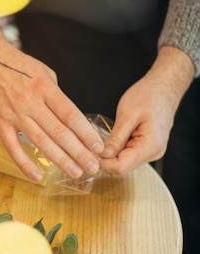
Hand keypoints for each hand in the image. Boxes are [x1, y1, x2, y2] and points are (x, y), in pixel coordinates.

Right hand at [0, 16, 104, 181]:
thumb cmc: (17, 65)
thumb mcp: (44, 72)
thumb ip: (56, 95)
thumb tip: (69, 117)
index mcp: (44, 88)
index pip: (70, 115)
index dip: (86, 133)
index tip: (98, 147)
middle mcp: (30, 103)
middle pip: (59, 132)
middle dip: (79, 152)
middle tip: (93, 167)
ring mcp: (13, 115)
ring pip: (41, 143)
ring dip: (60, 160)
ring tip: (75, 172)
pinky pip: (13, 148)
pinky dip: (25, 164)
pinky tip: (38, 176)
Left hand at [100, 46, 194, 174]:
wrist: (164, 86)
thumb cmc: (149, 95)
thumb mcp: (128, 115)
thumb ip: (115, 138)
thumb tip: (102, 155)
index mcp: (150, 146)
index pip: (120, 167)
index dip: (101, 162)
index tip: (88, 152)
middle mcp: (153, 152)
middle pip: (122, 167)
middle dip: (104, 159)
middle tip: (89, 146)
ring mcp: (151, 151)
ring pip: (124, 162)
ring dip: (110, 154)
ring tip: (98, 141)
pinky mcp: (147, 146)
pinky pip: (128, 154)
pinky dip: (117, 149)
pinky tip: (109, 139)